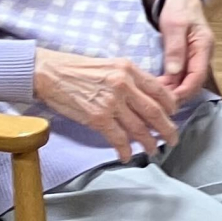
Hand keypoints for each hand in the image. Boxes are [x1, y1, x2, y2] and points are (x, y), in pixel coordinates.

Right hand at [32, 49, 179, 158]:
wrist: (48, 73)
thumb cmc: (76, 69)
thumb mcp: (110, 65)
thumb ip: (129, 79)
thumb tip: (146, 97)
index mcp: (128, 69)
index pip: (159, 90)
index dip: (171, 106)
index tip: (173, 115)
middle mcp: (123, 85)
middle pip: (154, 112)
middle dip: (167, 128)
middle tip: (173, 139)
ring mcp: (111, 102)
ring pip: (139, 128)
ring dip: (149, 142)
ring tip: (153, 150)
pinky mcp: (97, 118)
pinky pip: (118, 138)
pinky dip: (125, 150)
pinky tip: (128, 155)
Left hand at [157, 0, 215, 105]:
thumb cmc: (179, 8)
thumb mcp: (174, 25)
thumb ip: (175, 49)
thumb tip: (174, 73)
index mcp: (204, 48)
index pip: (197, 77)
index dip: (183, 91)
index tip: (167, 99)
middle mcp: (204, 56)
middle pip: (194, 83)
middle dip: (178, 94)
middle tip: (157, 101)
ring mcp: (197, 57)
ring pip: (189, 81)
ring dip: (174, 90)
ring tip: (156, 97)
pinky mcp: (189, 58)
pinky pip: (183, 76)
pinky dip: (173, 84)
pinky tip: (160, 88)